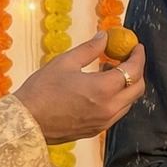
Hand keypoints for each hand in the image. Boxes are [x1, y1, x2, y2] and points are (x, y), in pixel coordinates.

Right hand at [14, 34, 145, 142]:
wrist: (27, 122)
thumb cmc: (42, 90)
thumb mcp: (65, 62)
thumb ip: (89, 49)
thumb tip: (105, 37)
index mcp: (103, 89)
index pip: (133, 71)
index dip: (138, 56)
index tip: (136, 46)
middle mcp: (109, 108)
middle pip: (138, 88)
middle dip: (136, 71)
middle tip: (126, 57)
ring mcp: (105, 122)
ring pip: (129, 102)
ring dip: (127, 85)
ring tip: (109, 70)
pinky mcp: (98, 130)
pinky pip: (117, 112)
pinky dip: (118, 98)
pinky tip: (102, 88)